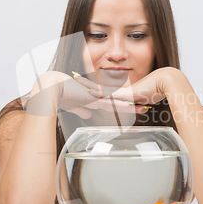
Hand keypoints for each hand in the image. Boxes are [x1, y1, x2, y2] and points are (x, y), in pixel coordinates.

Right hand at [26, 71, 145, 118]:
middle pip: (121, 101)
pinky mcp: (92, 97)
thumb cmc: (61, 96)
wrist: (53, 87)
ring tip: (145, 107)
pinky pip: (109, 101)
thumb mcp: (75, 106)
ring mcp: (97, 96)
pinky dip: (120, 104)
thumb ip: (82, 110)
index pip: (116, 103)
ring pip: (119, 101)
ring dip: (132, 105)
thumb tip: (88, 116)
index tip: (139, 107)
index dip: (128, 105)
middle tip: (150, 105)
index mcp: (97, 99)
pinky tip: (130, 106)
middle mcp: (100, 96)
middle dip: (135, 104)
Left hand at [72, 67, 180, 109]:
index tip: (84, 84)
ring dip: (87, 86)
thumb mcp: (146, 99)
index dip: (94, 86)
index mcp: (122, 92)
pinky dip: (99, 94)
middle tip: (73, 77)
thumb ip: (140, 103)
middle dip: (85, 83)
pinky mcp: (127, 94)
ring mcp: (122, 92)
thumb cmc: (159, 89)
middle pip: (98, 86)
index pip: (104, 90)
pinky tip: (89, 94)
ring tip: (75, 81)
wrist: (167, 81)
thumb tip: (140, 106)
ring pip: (100, 89)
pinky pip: (110, 95)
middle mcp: (120, 91)